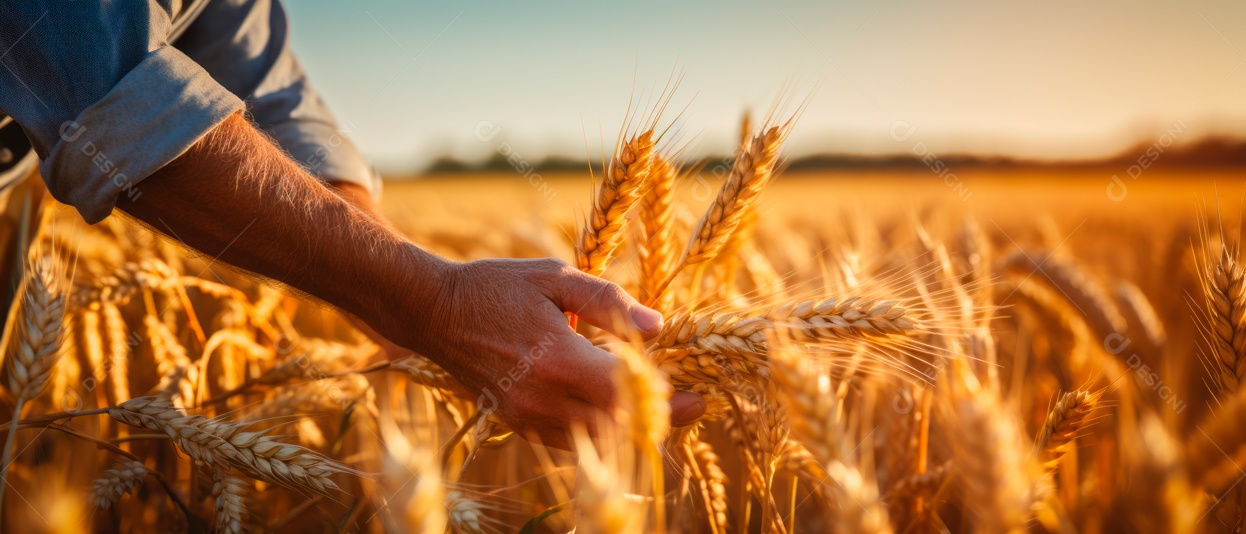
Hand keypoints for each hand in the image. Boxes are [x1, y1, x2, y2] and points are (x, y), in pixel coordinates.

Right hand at [395, 258, 705, 448]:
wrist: (436, 313)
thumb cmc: (499, 287)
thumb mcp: (556, 277)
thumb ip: (609, 301)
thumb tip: (659, 328)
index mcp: (556, 359)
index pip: (624, 394)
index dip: (666, 402)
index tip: (698, 398)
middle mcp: (541, 398)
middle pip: (615, 426)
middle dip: (657, 421)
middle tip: (688, 405)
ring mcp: (527, 417)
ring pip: (594, 441)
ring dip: (630, 429)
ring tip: (658, 409)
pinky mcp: (518, 424)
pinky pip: (570, 440)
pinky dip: (600, 432)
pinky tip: (616, 412)